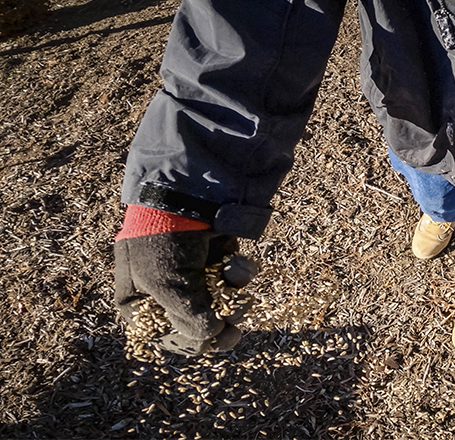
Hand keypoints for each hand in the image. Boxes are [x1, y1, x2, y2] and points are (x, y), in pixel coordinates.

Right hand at [114, 206, 256, 355]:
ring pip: (222, 303)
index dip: (184, 343)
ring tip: (231, 274)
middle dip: (218, 324)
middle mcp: (164, 288)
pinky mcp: (219, 257)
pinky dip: (239, 272)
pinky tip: (236, 260)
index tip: (204, 344)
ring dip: (233, 295)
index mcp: (137, 297)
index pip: (161, 335)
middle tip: (232, 332)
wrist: (189, 188)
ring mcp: (194, 272)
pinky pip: (235, 279)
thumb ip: (188, 319)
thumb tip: (213, 337)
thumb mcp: (167, 284)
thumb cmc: (163, 237)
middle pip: (196, 323)